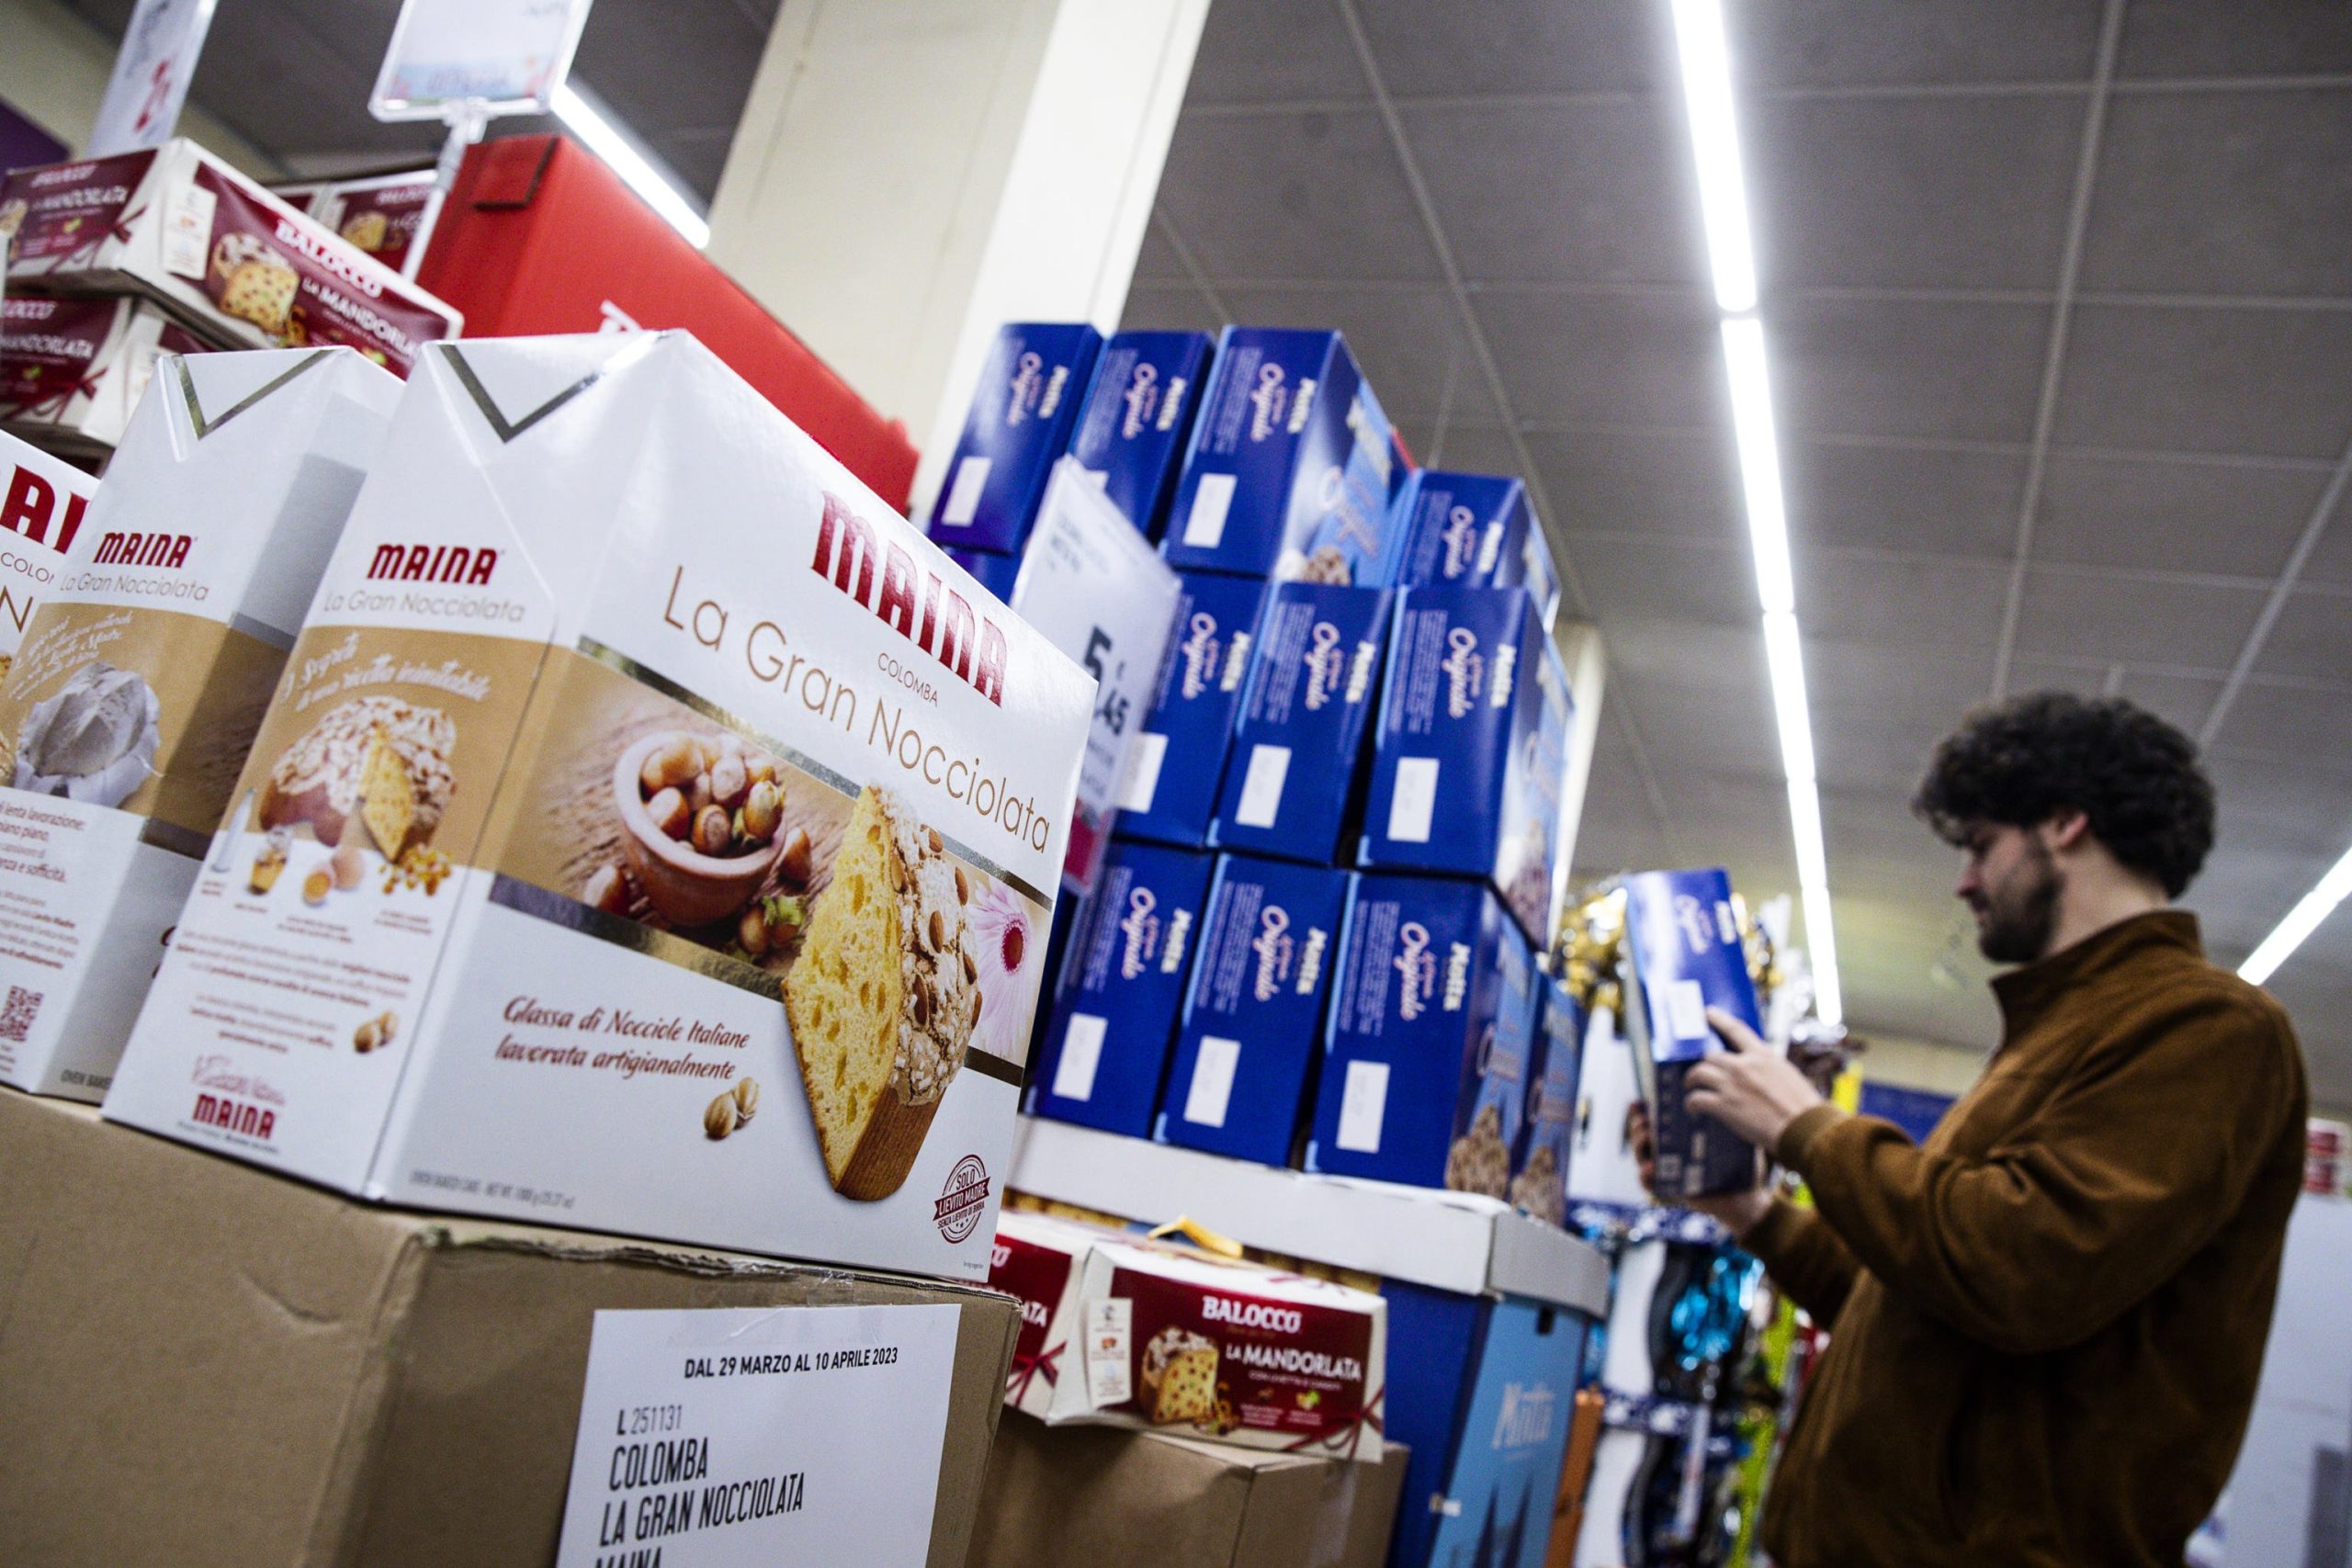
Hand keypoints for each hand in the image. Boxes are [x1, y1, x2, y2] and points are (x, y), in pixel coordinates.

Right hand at [1627, 1100, 1771, 1236]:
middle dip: (1638, 1125)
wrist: (1747, 1197)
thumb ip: (1724, 1119)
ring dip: (1638, 1146)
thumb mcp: (1731, 1138)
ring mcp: (1668, 1171)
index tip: (1638, 1102)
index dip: (1642, 1112)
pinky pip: (1649, 1184)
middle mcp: (1671, 1153)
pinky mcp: (1670, 1190)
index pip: (1656, 1121)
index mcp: (1681, 1138)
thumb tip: (1721, 1093)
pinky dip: (1645, 1176)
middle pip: (1644, 1136)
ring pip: (1642, 1156)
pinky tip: (1650, 1167)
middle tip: (1644, 1120)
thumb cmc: (1741, 1166)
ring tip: (1646, 1137)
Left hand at [1684, 1008, 1825, 1157]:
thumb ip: (1768, 1070)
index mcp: (1763, 1056)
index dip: (1719, 1019)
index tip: (1708, 1012)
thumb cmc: (1802, 1107)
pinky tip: (1693, 1108)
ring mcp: (1731, 1084)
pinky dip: (1692, 1103)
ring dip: (1692, 1080)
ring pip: (1698, 1073)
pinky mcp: (1723, 1105)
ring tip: (1691, 1086)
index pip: (1736, 1030)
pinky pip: (1697, 1098)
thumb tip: (1757, 1073)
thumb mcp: (1788, 1076)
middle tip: (1700, 1072)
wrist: (1803, 1129)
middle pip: (1711, 1056)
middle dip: (1705, 1064)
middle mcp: (1744, 1065)